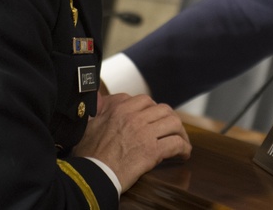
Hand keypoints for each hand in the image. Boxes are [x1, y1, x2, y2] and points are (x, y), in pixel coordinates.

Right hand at [73, 92, 191, 190]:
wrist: (92, 175)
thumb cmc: (88, 154)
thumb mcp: (88, 125)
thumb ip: (97, 109)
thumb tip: (98, 98)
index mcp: (119, 109)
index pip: (144, 100)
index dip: (152, 109)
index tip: (154, 117)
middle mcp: (134, 117)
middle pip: (163, 109)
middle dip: (170, 118)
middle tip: (171, 128)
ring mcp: (144, 133)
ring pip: (173, 122)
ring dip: (180, 132)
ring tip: (181, 140)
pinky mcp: (152, 151)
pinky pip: (176, 144)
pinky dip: (184, 148)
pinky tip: (183, 154)